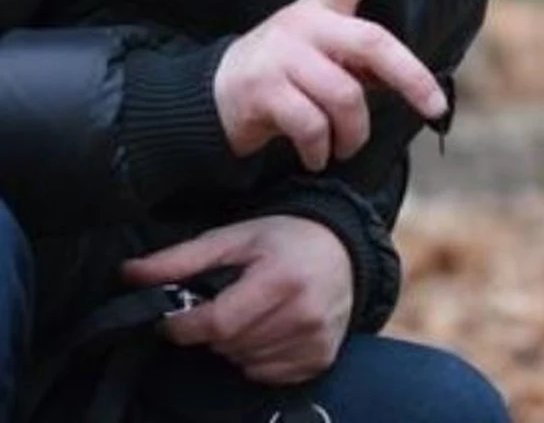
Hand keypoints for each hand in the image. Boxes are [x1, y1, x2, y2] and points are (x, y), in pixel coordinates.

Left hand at [123, 216, 353, 384]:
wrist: (346, 248)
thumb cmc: (285, 239)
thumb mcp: (235, 238)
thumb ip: (182, 259)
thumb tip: (128, 273)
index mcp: (281, 279)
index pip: (217, 323)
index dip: (184, 326)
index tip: (173, 319)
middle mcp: (303, 313)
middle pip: (228, 345)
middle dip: (213, 331)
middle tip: (225, 304)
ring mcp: (315, 339)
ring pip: (244, 363)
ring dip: (234, 345)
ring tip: (250, 315)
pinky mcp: (321, 358)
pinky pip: (266, 374)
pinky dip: (257, 358)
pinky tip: (268, 331)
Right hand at [214, 0, 446, 170]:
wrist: (211, 100)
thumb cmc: (287, 77)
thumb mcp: (324, 59)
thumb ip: (363, 62)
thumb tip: (413, 87)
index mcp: (323, 9)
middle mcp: (304, 23)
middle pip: (373, 43)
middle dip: (412, 77)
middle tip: (435, 106)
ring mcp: (281, 54)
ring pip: (345, 96)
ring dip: (353, 134)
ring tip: (345, 146)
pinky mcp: (262, 88)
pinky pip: (312, 125)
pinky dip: (321, 149)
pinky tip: (316, 155)